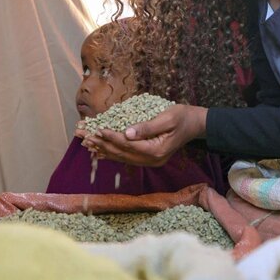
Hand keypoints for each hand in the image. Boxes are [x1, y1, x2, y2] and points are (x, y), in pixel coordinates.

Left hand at [78, 104, 207, 166]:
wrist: (196, 125)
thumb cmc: (183, 117)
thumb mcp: (167, 118)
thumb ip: (147, 127)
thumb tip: (127, 132)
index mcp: (156, 151)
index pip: (128, 145)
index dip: (111, 137)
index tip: (96, 129)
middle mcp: (151, 160)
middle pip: (121, 153)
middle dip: (101, 143)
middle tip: (83, 135)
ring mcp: (149, 162)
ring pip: (121, 157)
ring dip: (102, 149)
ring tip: (85, 143)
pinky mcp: (148, 158)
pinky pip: (126, 157)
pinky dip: (112, 153)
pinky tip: (99, 152)